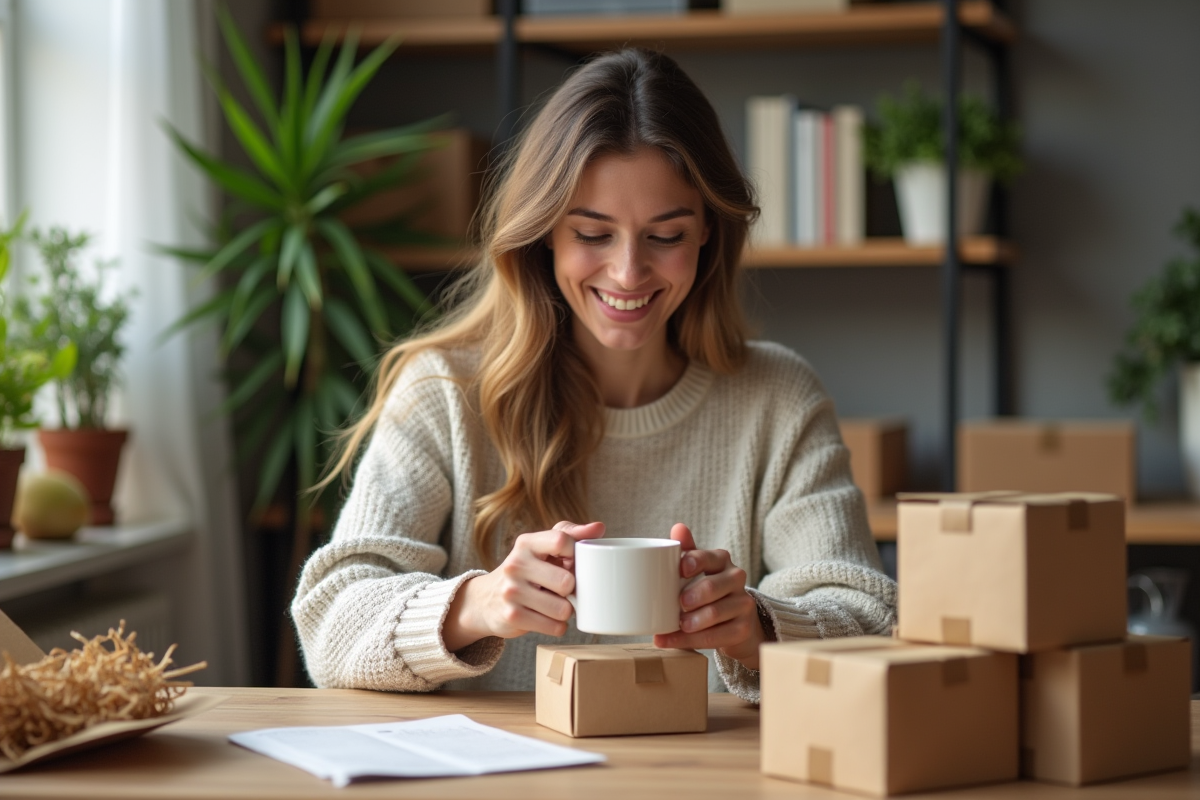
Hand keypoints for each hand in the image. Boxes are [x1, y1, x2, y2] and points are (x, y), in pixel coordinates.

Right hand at [443, 520, 604, 651]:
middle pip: (566, 581)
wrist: (486, 600)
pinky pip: (555, 627)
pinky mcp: (512, 617)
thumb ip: (571, 534)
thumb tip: (599, 528)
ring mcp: (511, 591)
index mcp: (526, 543)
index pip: (561, 540)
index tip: (574, 562)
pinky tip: (549, 618)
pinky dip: (558, 626)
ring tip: (557, 604)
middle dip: (572, 589)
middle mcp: (515, 564)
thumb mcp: (543, 547)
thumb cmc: (527, 569)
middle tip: (565, 590)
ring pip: (563, 609)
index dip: (576, 553)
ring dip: (567, 610)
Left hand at [653, 523, 767, 670]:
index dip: (695, 561)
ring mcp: (742, 604)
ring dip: (694, 621)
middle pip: (714, 586)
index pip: (709, 557)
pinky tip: (671, 641)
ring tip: (678, 625)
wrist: (735, 622)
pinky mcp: (742, 629)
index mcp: (721, 560)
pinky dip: (690, 641)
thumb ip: (687, 550)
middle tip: (679, 603)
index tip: (680, 569)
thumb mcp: (698, 569)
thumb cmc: (708, 590)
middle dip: (696, 595)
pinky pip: (717, 636)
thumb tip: (678, 527)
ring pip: (716, 612)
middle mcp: (736, 579)